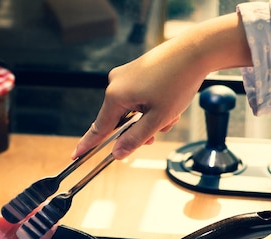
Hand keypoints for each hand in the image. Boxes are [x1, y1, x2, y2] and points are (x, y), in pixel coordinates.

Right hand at [72, 13, 251, 159]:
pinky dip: (150, 105)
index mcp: (115, 95)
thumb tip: (117, 154)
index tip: (75, 156)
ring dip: (148, 117)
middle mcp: (115, 84)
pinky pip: (136, 97)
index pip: (99, 128)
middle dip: (138, 129)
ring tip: (170, 112)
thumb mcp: (158, 118)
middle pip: (119, 121)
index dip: (87, 145)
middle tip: (158, 131)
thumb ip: (135, 139)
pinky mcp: (134, 71)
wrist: (195, 50)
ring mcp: (124, 75)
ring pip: (131, 110)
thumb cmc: (178, 82)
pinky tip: (167, 100)